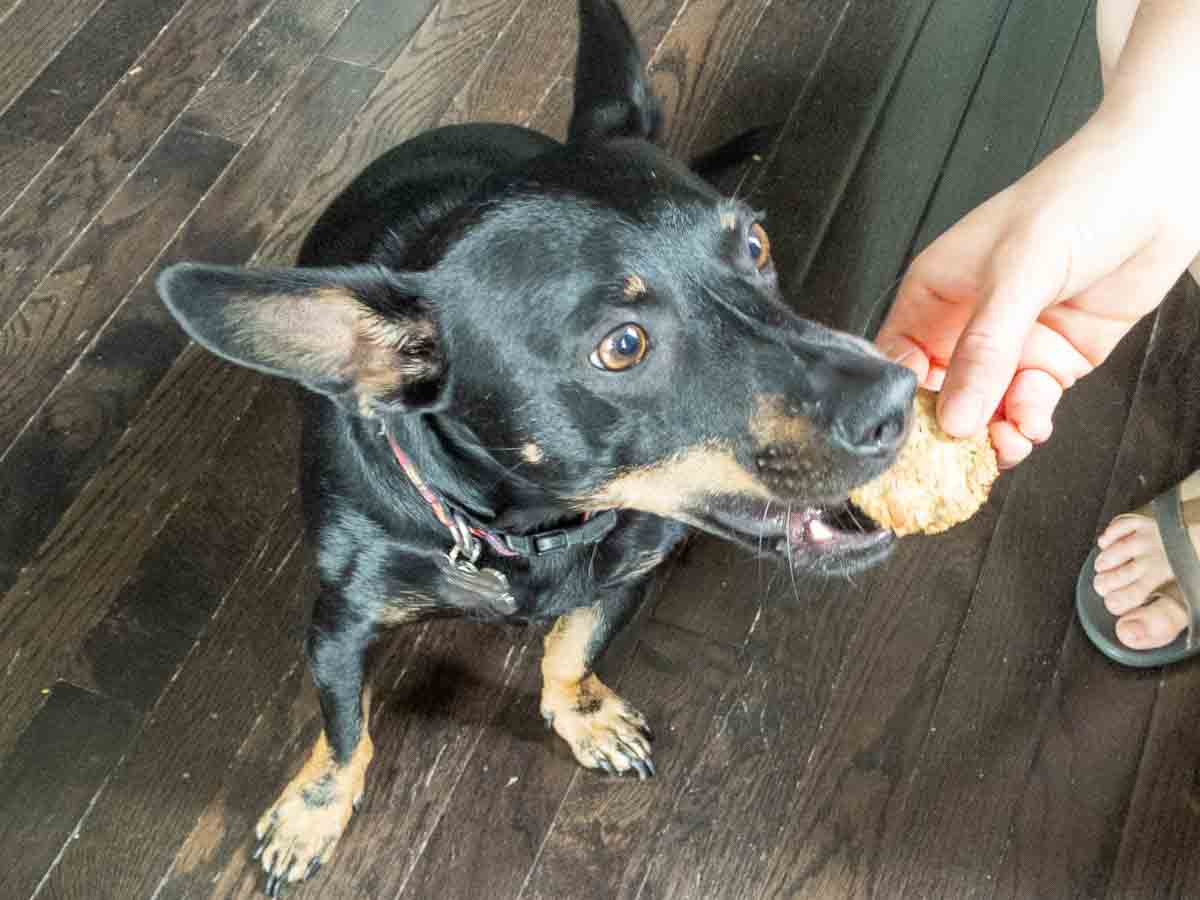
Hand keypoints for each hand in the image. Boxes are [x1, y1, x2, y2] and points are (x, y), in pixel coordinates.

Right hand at [877, 111, 1199, 467]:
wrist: (1163, 184)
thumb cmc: (1078, 196)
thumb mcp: (1018, 271)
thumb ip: (985, 348)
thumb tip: (956, 415)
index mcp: (936, 292)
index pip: (899, 360)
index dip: (901, 402)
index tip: (913, 438)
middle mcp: (968, 322)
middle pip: (940, 395)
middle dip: (950, 428)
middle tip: (960, 456)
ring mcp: (1014, 344)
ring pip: (986, 409)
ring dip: (993, 433)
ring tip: (1005, 443)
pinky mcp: (1056, 359)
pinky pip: (1029, 406)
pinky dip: (1029, 422)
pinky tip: (1033, 422)